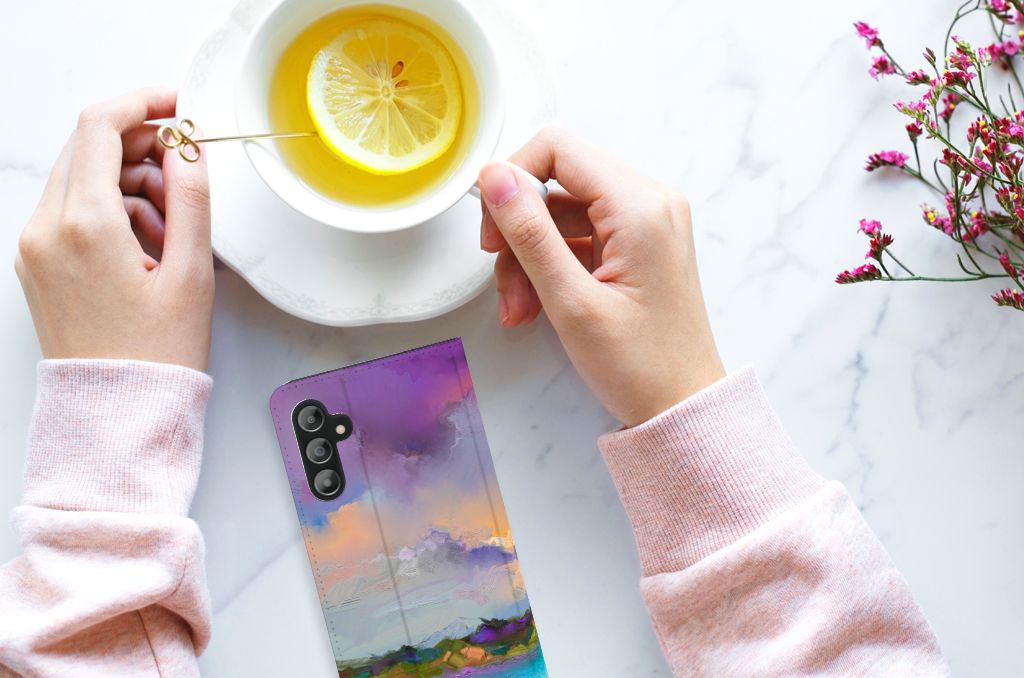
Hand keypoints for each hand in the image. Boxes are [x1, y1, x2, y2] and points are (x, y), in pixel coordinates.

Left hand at [15, 88, 213, 371]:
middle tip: (185, 174)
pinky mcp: (38, 263)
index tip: (176, 105)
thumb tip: (188, 147)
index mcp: (85, 225)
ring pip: (82, 178)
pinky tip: (147, 245)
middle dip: (141, 148)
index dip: (143, 103)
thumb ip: (192, 198)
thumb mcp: (191, 273)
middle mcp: (47, 229)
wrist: (117, 411)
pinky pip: (72, 210)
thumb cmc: (156, 354)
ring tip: (172, 229)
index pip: (101, 127)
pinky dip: (111, 210)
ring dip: (129, 183)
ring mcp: (36, 246)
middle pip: (88, 148)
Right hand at [478, 128, 723, 426]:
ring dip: (529, 257)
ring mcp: (645, 224)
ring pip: (561, 213)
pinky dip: (551, 267)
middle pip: (557, 182)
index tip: (492, 228)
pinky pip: (578, 237)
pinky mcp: (637, 245)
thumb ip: (530, 233)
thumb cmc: (640, 366)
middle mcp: (649, 203)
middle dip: (519, 230)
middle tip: (502, 279)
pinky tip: (537, 306)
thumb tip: (494, 177)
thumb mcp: (571, 301)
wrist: (683, 408)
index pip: (558, 149)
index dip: (513, 179)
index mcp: (640, 207)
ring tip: (520, 309)